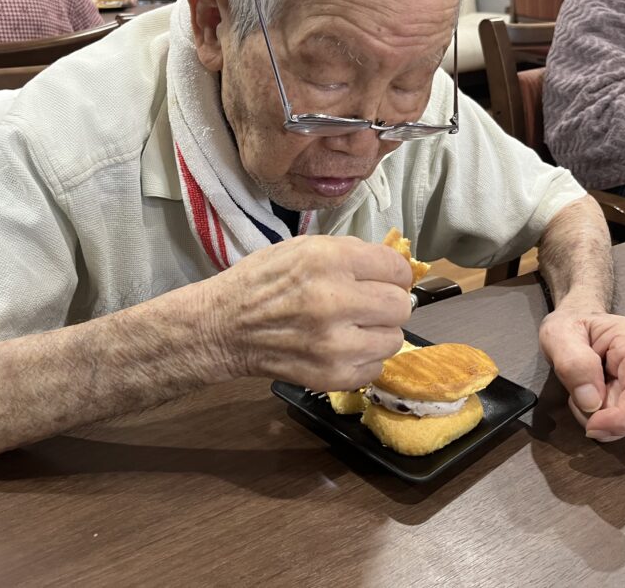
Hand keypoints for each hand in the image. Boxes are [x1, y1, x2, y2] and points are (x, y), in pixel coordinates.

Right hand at [205, 235, 411, 391]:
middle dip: (386, 303)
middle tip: (366, 304)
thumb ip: (350, 253)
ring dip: (377, 333)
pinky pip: (375, 368)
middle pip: (401, 306)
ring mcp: (334, 344)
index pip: (397, 268)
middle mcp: (334, 301)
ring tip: (350, 328)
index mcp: (328, 261)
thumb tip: (393, 268)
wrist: (223, 327)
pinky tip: (338, 348)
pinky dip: (362, 359)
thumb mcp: (302, 247)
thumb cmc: (262, 282)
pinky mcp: (332, 376)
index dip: (392, 273)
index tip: (381, 279)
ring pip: (394, 340)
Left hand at [539, 308, 624, 441]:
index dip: (621, 420)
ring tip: (586, 390)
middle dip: (606, 417)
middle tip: (576, 395)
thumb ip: (572, 364)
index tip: (591, 427)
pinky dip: (611, 418)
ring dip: (606, 418)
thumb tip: (592, 402)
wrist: (582, 319)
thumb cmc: (572, 324)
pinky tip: (597, 397)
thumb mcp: (557, 335)